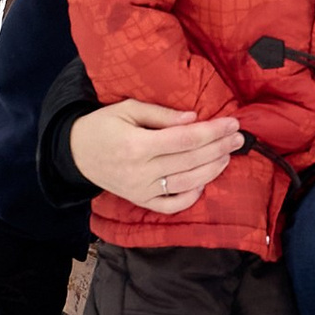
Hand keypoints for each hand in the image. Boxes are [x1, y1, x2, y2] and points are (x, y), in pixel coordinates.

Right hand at [66, 97, 246, 214]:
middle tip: (239, 137)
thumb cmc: (103, 125)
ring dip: (212, 170)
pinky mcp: (140, 201)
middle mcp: (141, 171)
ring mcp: (141, 190)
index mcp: (137, 144)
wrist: (76, 153)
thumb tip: (194, 118)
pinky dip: (191, 196)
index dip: (212, 132)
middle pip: (190, 161)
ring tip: (228, 155)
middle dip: (219, 148)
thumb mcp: (128, 109)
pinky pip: (171, 205)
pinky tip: (204, 181)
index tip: (232, 123)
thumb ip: (162, 114)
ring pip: (187, 184)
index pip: (185, 140)